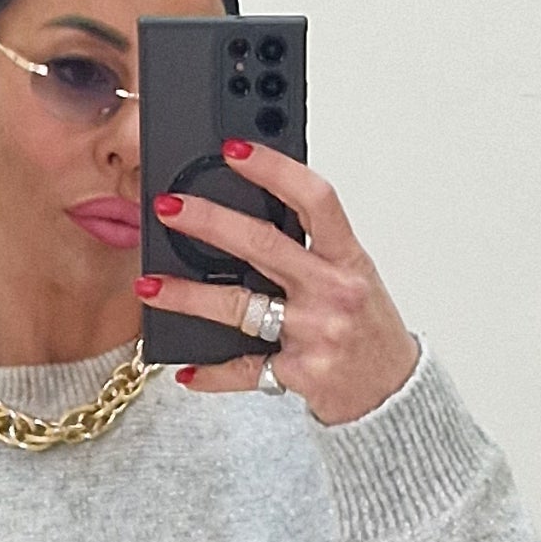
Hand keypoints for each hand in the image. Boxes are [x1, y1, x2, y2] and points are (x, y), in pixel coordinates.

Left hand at [139, 138, 420, 423]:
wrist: (391, 392)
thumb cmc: (368, 327)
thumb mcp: (351, 276)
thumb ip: (310, 248)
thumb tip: (247, 211)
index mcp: (347, 257)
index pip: (314, 199)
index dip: (273, 169)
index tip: (233, 150)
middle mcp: (333, 290)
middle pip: (263, 245)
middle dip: (209, 222)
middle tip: (168, 207)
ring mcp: (316, 333)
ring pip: (240, 307)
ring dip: (187, 296)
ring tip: (149, 286)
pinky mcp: (300, 373)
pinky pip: (246, 370)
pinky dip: (213, 373)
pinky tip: (187, 370)